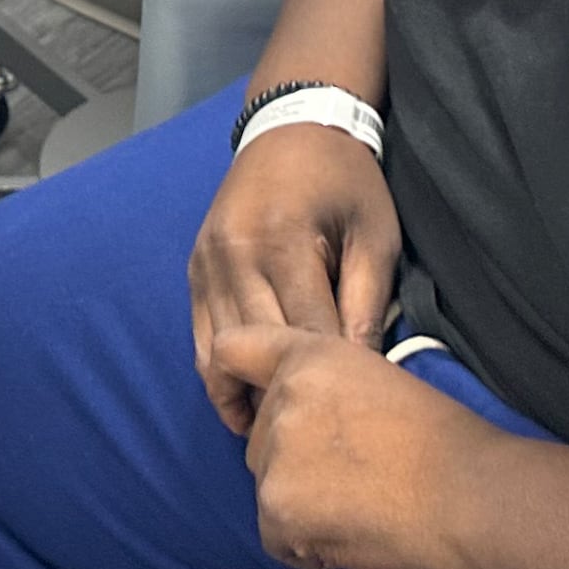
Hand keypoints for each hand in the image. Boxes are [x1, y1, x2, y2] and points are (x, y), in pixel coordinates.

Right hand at [188, 123, 402, 432]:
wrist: (293, 126)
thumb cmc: (346, 182)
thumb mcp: (375, 234)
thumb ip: (366, 302)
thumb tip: (362, 372)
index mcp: (283, 241)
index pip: (306, 333)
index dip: (327, 381)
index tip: (349, 420)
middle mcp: (234, 254)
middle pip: (257, 348)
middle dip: (284, 396)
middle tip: (313, 442)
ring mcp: (206, 262)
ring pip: (217, 350)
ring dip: (243, 395)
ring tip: (275, 435)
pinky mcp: (194, 269)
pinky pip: (199, 336)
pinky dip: (218, 374)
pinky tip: (243, 405)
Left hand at [209, 326, 502, 568]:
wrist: (465, 493)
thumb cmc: (438, 440)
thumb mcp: (374, 379)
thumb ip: (321, 390)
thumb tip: (299, 424)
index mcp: (309, 357)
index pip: (231, 350)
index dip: (229, 381)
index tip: (241, 408)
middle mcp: (283, 397)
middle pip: (257, 438)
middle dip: (290, 462)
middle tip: (350, 477)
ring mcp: (276, 455)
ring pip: (267, 487)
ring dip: (299, 505)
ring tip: (359, 507)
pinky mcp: (277, 508)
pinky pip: (274, 536)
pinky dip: (304, 546)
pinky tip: (349, 535)